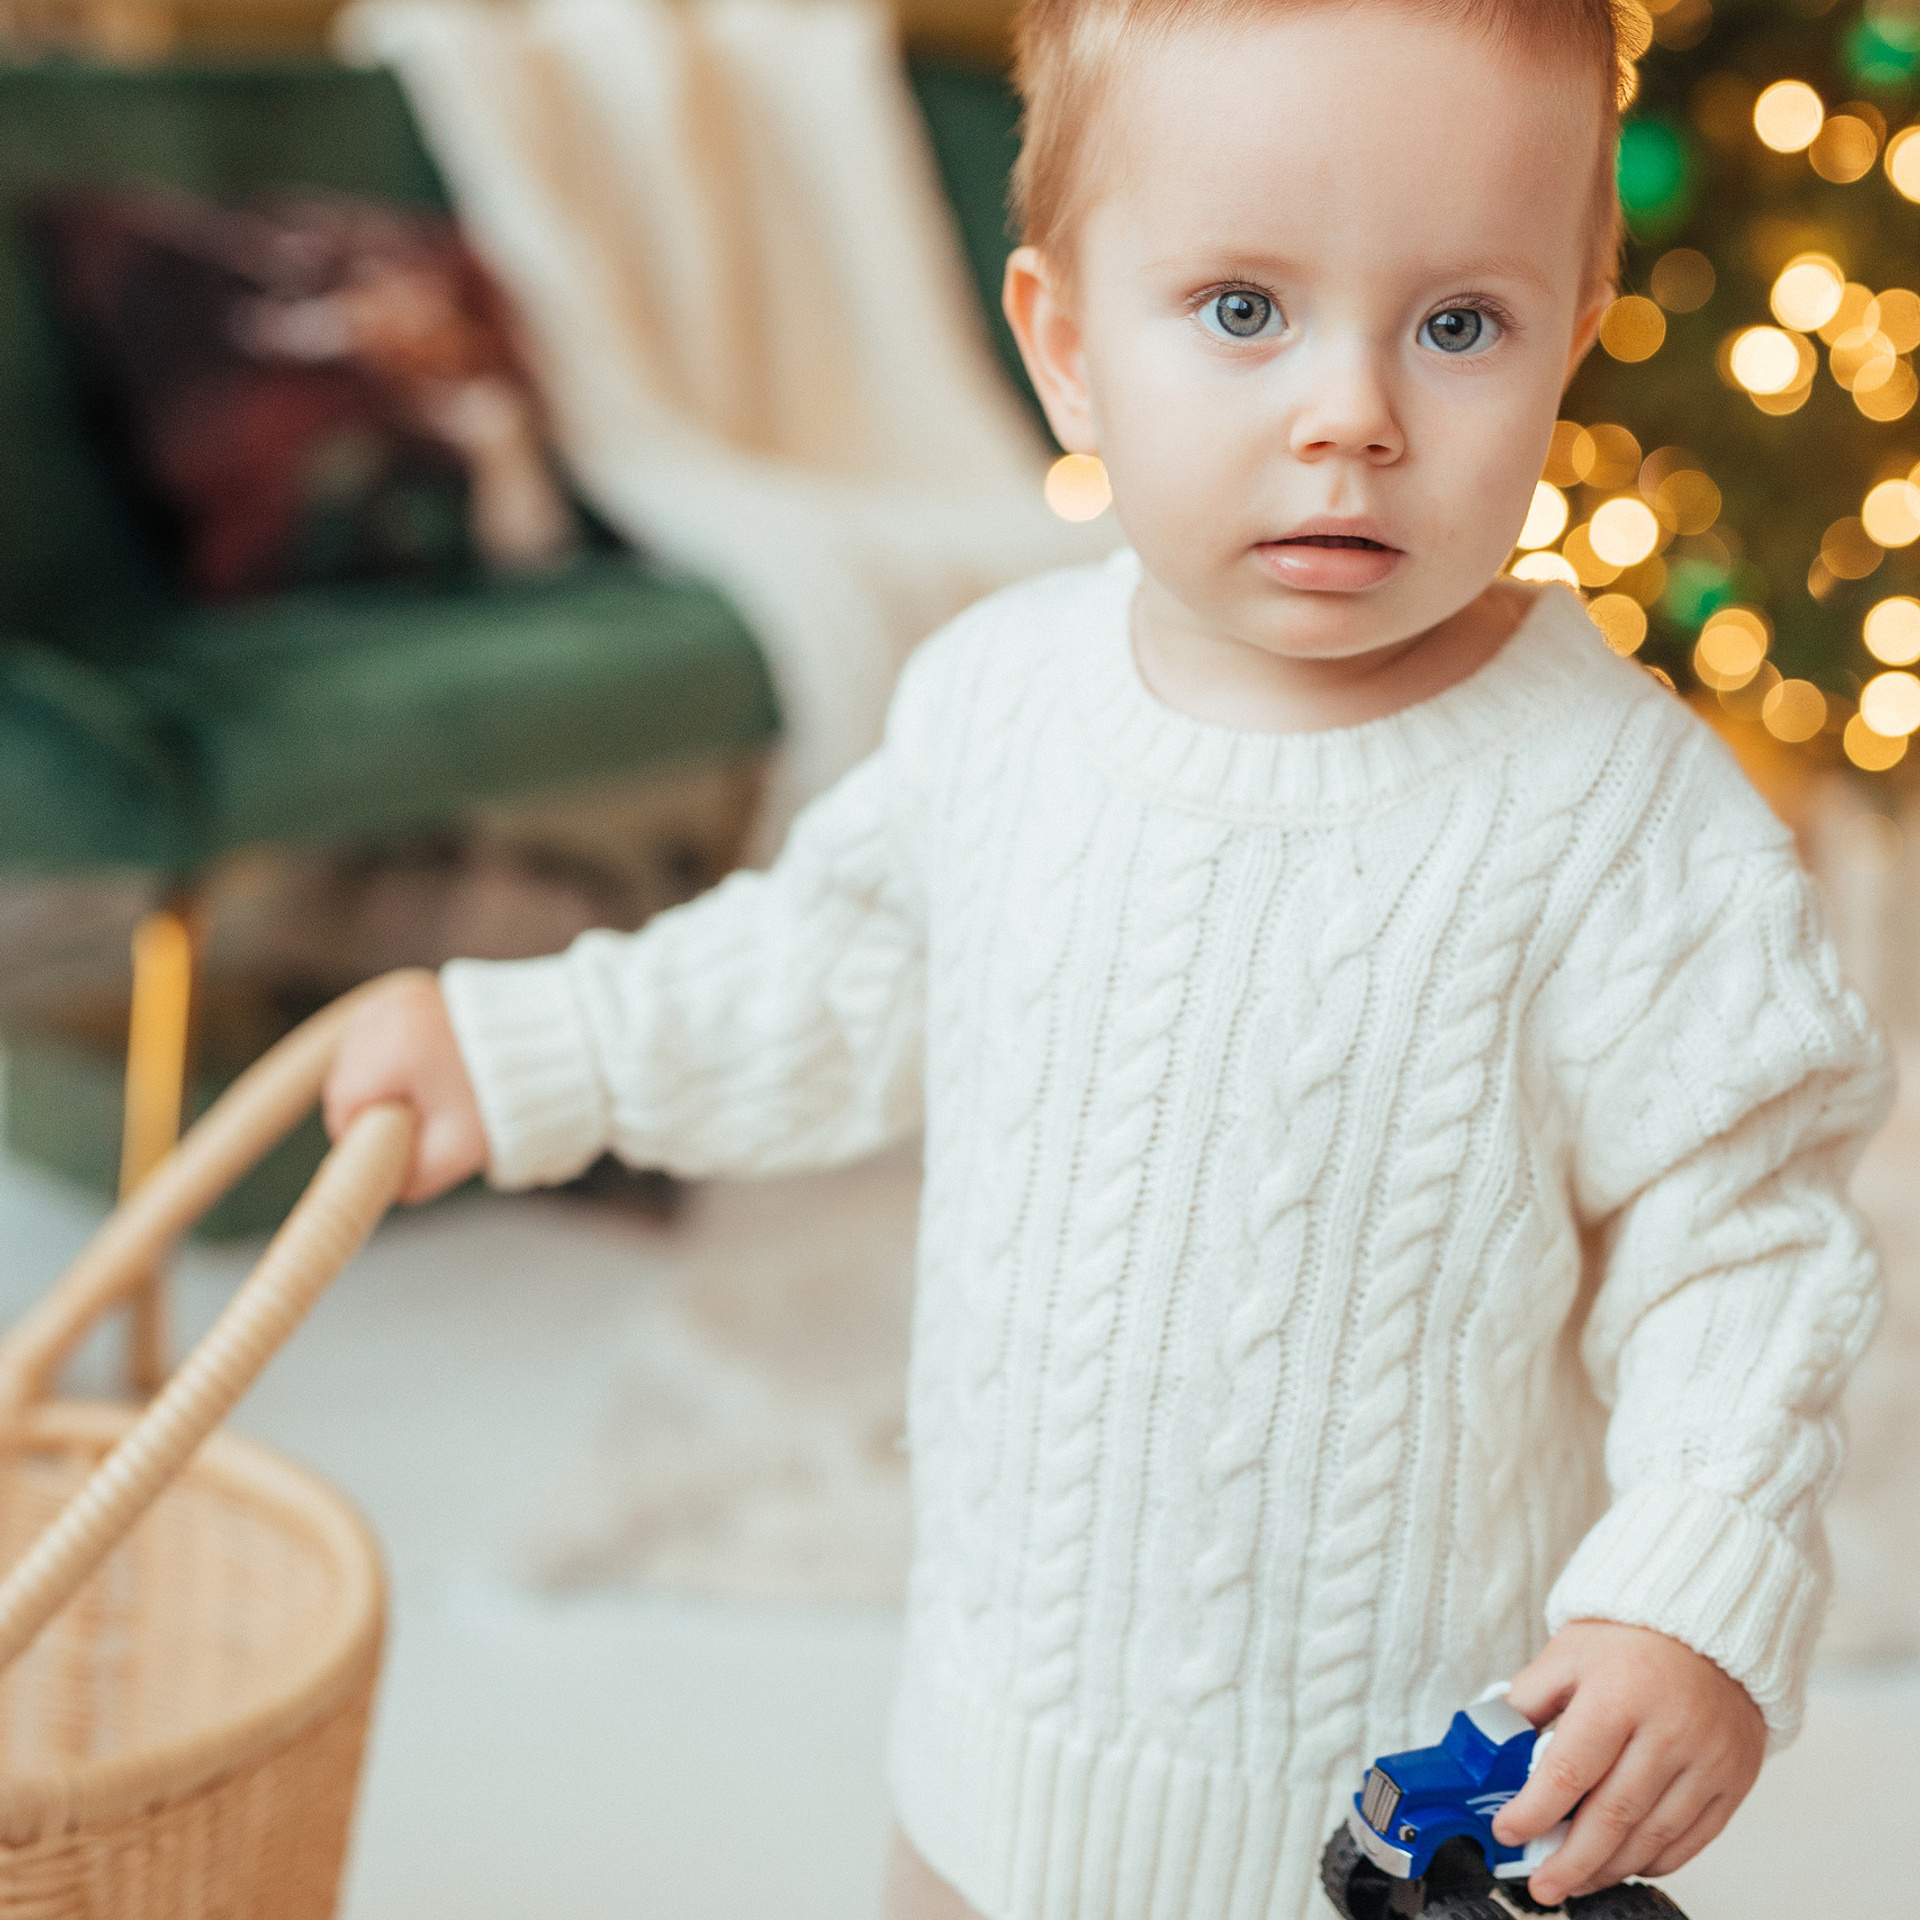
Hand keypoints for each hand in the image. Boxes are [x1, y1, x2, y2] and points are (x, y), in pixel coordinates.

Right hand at [323, 970, 488, 1203]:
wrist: (552, 1049)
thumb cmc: (505, 1102)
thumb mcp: (454, 1152)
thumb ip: (406, 1178)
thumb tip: (376, 1186)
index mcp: (395, 1046)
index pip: (343, 1103)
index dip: (365, 1131)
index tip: (401, 1135)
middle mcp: (389, 1010)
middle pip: (347, 1075)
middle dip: (375, 1102)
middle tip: (425, 1111)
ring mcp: (398, 995)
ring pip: (358, 1052)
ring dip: (383, 1077)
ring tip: (435, 1085)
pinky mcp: (409, 989)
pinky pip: (379, 1031)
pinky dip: (395, 1052)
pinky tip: (431, 1063)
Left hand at [1490, 1619, 1764, 1903]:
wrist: (1710, 1625)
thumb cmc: (1633, 1637)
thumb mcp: (1568, 1653)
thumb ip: (1528, 1699)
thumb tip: (1492, 1741)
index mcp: (1618, 1694)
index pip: (1570, 1771)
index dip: (1535, 1811)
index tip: (1508, 1832)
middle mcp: (1668, 1732)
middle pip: (1613, 1816)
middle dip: (1571, 1860)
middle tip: (1542, 1884)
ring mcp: (1707, 1760)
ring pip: (1652, 1837)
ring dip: (1609, 1867)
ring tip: (1576, 1879)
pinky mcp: (1733, 1780)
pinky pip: (1692, 1839)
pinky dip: (1654, 1859)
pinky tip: (1624, 1861)